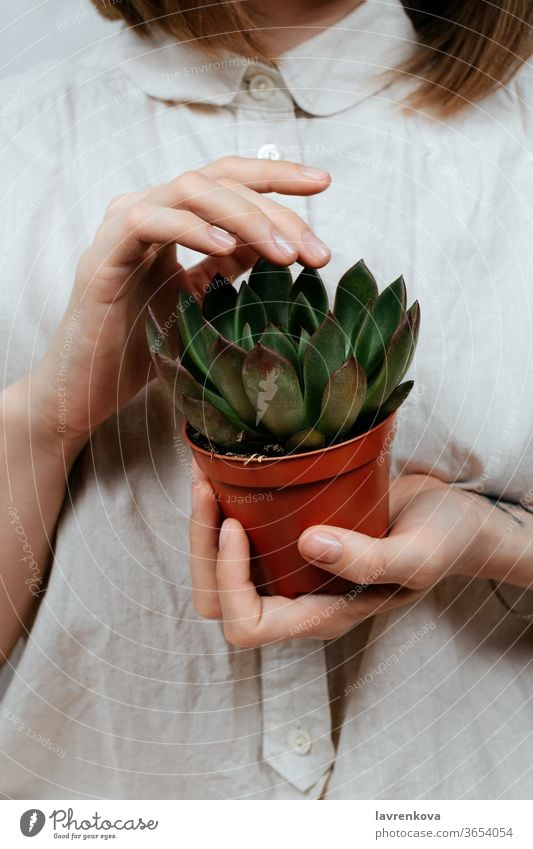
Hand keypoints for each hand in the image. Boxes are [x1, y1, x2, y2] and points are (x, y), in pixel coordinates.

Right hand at [31, 157, 330, 444]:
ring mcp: (122, 227)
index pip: (229, 181)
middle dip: (276, 208)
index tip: (323, 185)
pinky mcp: (103, 254)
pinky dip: (190, 228)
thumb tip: (278, 245)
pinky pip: (147, 221)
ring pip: (189, 189)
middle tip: (316, 249)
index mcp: (171, 218)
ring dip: (246, 218)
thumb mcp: (201, 301)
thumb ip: (229, 267)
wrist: (89, 389)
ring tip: (286, 256)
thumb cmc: (143, 346)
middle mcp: (148, 210)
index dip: (276, 177)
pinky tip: (226, 247)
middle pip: (219, 179)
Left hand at [189, 468, 489, 644]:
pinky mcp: (291, 540)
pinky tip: (222, 471)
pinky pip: (241, 539)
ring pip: (220, 572)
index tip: (239, 525)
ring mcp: (293, 571)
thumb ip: (370, 560)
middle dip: (202, 551)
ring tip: (205, 476)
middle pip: (219, 602)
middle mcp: (299, 599)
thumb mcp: (418, 555)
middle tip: (207, 489)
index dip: (230, 581)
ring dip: (202, 528)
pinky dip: (221, 509)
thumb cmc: (443, 541)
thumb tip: (309, 544)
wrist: (453, 518)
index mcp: (323, 616)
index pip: (249, 625)